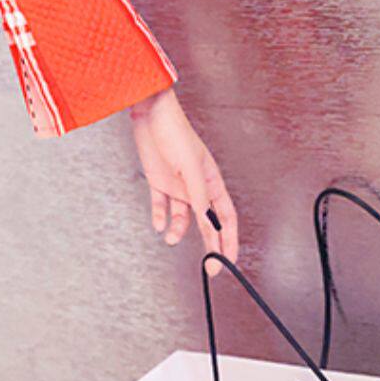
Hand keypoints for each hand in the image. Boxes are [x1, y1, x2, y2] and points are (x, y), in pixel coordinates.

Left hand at [128, 87, 238, 263]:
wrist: (149, 112)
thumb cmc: (175, 133)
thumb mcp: (190, 168)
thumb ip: (199, 198)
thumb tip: (208, 225)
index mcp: (211, 180)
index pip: (225, 217)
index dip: (229, 239)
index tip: (230, 260)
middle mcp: (196, 186)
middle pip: (206, 222)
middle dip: (209, 245)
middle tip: (209, 268)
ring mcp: (177, 184)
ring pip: (182, 217)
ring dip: (177, 230)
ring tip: (170, 238)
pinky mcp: (159, 181)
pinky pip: (161, 206)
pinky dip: (160, 217)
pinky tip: (158, 224)